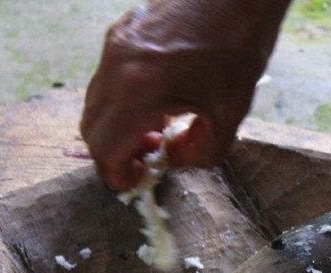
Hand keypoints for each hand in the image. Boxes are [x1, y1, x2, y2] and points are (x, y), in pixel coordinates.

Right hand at [80, 0, 290, 190]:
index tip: (136, 183)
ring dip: (117, 126)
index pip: (104, 147)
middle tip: (147, 161)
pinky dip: (121, 101)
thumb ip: (200, 151)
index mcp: (139, 89)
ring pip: (96, 101)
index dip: (115, 174)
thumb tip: (173, 161)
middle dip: (114, 153)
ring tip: (157, 132)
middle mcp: (117, 65)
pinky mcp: (122, 31)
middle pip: (91, 127)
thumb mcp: (229, 114)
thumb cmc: (239, 49)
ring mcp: (115, 44)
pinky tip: (158, 102)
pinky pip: (107, 77)